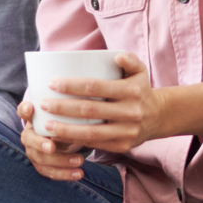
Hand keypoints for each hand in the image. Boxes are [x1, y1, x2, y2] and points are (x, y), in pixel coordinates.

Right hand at [17, 100, 91, 181]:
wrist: (60, 136)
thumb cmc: (64, 118)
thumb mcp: (66, 109)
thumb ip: (72, 103)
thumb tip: (93, 85)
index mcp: (33, 117)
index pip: (23, 111)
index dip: (25, 110)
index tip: (31, 108)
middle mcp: (30, 134)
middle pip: (29, 139)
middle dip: (40, 143)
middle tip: (52, 147)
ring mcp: (34, 151)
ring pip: (41, 159)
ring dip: (60, 161)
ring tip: (79, 160)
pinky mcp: (42, 165)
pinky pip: (50, 172)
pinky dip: (65, 174)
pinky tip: (79, 174)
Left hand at [29, 52, 163, 154]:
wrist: (159, 116)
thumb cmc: (140, 89)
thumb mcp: (140, 71)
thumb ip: (129, 60)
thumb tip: (116, 56)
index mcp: (131, 91)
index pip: (95, 87)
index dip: (71, 85)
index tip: (51, 84)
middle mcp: (130, 112)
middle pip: (89, 110)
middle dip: (63, 107)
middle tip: (43, 104)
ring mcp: (127, 131)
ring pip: (91, 133)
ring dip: (65, 130)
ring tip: (46, 125)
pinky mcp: (123, 146)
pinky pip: (96, 145)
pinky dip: (75, 142)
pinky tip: (59, 138)